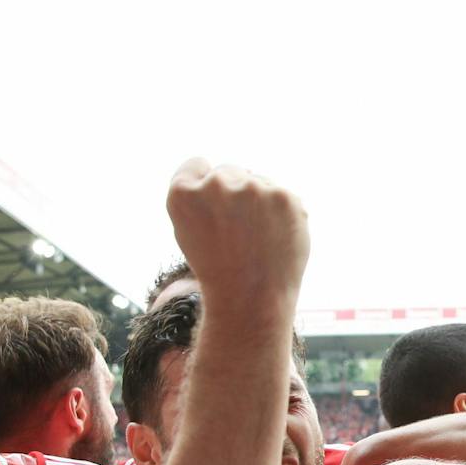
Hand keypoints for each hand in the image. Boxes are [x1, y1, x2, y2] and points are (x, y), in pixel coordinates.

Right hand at [164, 160, 308, 304]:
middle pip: (228, 171)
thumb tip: (229, 172)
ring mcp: (251, 188)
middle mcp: (215, 184)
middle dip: (234, 195)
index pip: (196, 165)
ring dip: (259, 202)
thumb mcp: (189, 230)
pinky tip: (275, 239)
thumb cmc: (217, 268)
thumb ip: (200, 196)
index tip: (213, 208)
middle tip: (237, 233)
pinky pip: (281, 195)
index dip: (205, 186)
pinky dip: (282, 213)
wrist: (251, 299)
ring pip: (257, 181)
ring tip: (256, 239)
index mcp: (182, 193)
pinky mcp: (283, 196)